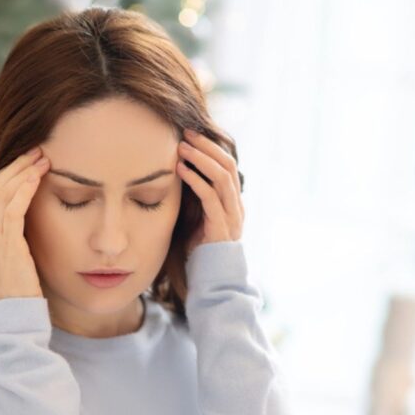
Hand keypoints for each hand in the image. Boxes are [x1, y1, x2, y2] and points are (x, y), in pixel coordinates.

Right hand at [0, 145, 50, 302]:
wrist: (13, 313)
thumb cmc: (15, 283)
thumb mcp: (3, 251)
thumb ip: (4, 228)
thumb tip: (20, 201)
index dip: (6, 172)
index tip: (26, 159)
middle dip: (15, 166)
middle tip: (36, 152)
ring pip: (1, 194)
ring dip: (23, 173)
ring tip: (42, 160)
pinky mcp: (4, 245)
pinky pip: (13, 209)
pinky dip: (24, 190)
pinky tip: (37, 179)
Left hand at [176, 128, 243, 256]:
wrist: (210, 281)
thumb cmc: (199, 251)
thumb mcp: (198, 219)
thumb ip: (196, 200)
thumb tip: (178, 175)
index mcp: (233, 202)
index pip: (227, 166)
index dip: (211, 148)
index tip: (191, 135)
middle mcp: (236, 206)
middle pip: (227, 165)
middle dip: (207, 146)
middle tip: (187, 133)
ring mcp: (231, 216)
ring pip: (222, 177)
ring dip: (201, 158)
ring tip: (182, 148)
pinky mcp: (221, 226)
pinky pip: (210, 196)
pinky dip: (195, 179)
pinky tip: (180, 170)